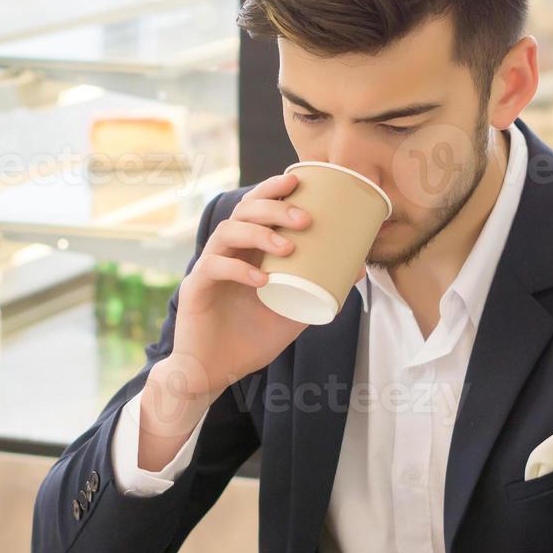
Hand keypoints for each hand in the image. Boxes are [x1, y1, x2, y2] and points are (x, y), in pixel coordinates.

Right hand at [164, 171, 315, 400]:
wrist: (216, 373)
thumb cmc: (251, 339)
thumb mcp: (294, 312)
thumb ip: (320, 289)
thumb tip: (358, 267)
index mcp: (247, 250)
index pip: (256, 207)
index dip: (272, 189)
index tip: (298, 180)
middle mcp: (227, 251)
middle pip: (243, 211)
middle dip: (274, 208)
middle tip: (305, 219)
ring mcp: (208, 267)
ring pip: (227, 231)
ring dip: (260, 234)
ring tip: (288, 247)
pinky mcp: (195, 288)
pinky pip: (214, 267)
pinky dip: (239, 269)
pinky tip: (261, 279)